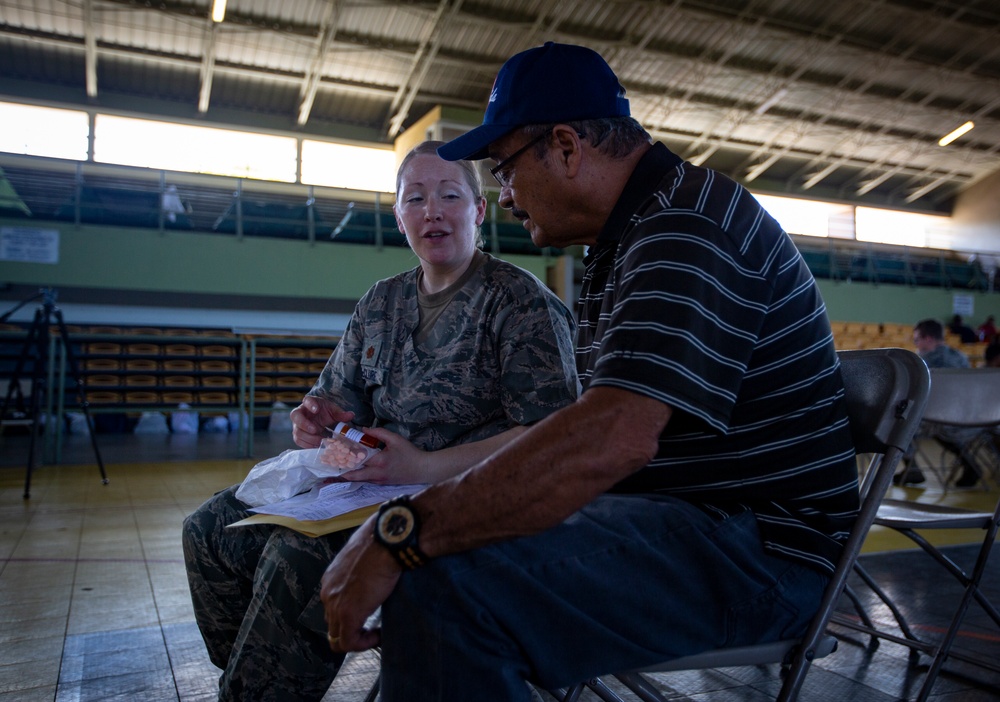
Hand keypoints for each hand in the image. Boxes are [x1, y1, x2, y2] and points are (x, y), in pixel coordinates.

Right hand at [291, 396, 353, 447]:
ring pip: (297, 431)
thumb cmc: (326, 413)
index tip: (316, 409)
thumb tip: (351, 415)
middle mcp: (300, 413)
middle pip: (295, 416)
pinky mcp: (299, 435)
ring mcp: (298, 425)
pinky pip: (299, 441)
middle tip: (315, 429)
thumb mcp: (334, 411)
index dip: (310, 405)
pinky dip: (308, 444)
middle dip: (304, 424)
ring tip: (320, 441)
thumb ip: (341, 414)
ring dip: (308, 437)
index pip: (307, 400)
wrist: (322, 420)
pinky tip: (317, 446)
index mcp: (309, 403)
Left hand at [322, 518, 400, 652]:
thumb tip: (375, 573)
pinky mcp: (348, 614)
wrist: (386, 542)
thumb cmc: (381, 543)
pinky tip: (379, 635)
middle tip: (372, 627)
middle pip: (333, 624)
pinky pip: (349, 643)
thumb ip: (362, 570)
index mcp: (331, 579)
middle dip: (352, 630)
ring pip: (337, 637)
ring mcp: (335, 605)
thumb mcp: (365, 557)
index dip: (350, 616)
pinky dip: (363, 644)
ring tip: (376, 632)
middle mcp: (328, 593)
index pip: (333, 607)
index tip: (370, 614)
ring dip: (357, 638)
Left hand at [339, 426, 429, 484]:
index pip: (358, 458)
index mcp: (379, 461)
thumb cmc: (409, 453)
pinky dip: (357, 475)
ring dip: (348, 474)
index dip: (345, 454)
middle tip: (331, 464)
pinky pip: (365, 480)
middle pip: (353, 474)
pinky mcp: (381, 483)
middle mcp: (376, 474)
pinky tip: (351, 470)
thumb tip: (364, 429)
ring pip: (358, 479)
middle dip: (341, 470)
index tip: (335, 450)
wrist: (422, 469)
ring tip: (336, 468)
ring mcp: (378, 481)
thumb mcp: (395, 439)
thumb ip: (378, 433)